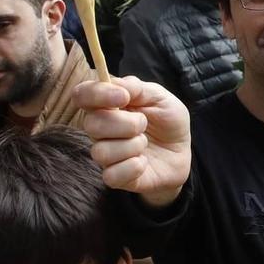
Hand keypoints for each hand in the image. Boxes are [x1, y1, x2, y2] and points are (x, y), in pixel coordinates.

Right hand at [72, 77, 190, 209]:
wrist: (181, 152)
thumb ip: (138, 88)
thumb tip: (118, 86)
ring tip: (145, 143)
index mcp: (107, 104)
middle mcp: (100, 129)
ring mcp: (106, 154)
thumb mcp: (160, 97)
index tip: (123, 97)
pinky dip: (134, 167)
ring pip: (101, 152)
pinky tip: (144, 162)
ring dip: (132, 146)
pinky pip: (111, 175)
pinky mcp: (114, 177)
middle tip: (144, 123)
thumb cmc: (167, 121)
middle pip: (91, 124)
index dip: (97, 94)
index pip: (82, 94)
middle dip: (125, 123)